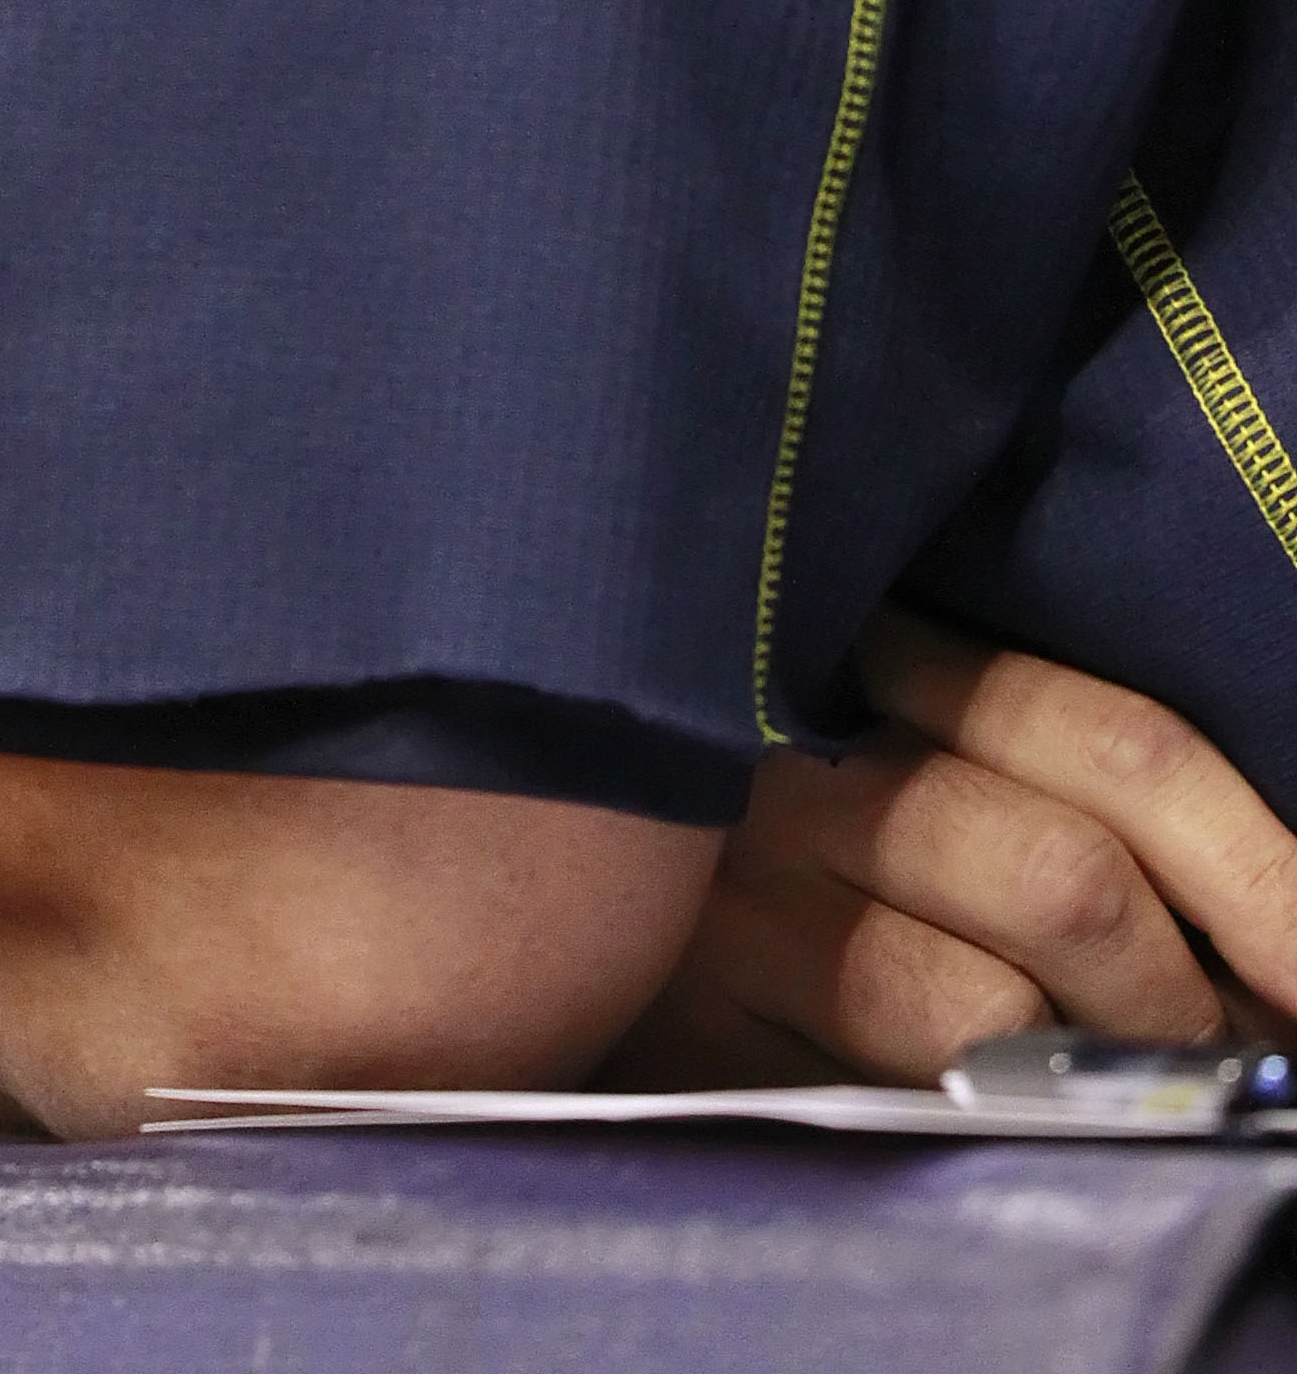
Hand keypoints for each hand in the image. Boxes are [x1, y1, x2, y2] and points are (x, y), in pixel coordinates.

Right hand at [621, 608, 1296, 1083]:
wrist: (529, 876)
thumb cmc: (784, 812)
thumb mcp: (904, 738)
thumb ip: (1031, 776)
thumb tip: (1251, 926)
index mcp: (877, 645)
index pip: (1113, 743)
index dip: (1253, 864)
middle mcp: (800, 746)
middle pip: (1070, 878)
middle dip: (1181, 998)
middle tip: (1218, 1046)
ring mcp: (741, 882)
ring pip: (997, 1004)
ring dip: (1095, 1072)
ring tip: (1108, 1079)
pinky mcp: (702, 1006)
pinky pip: (903, 1080)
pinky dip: (991, 1108)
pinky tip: (996, 1095)